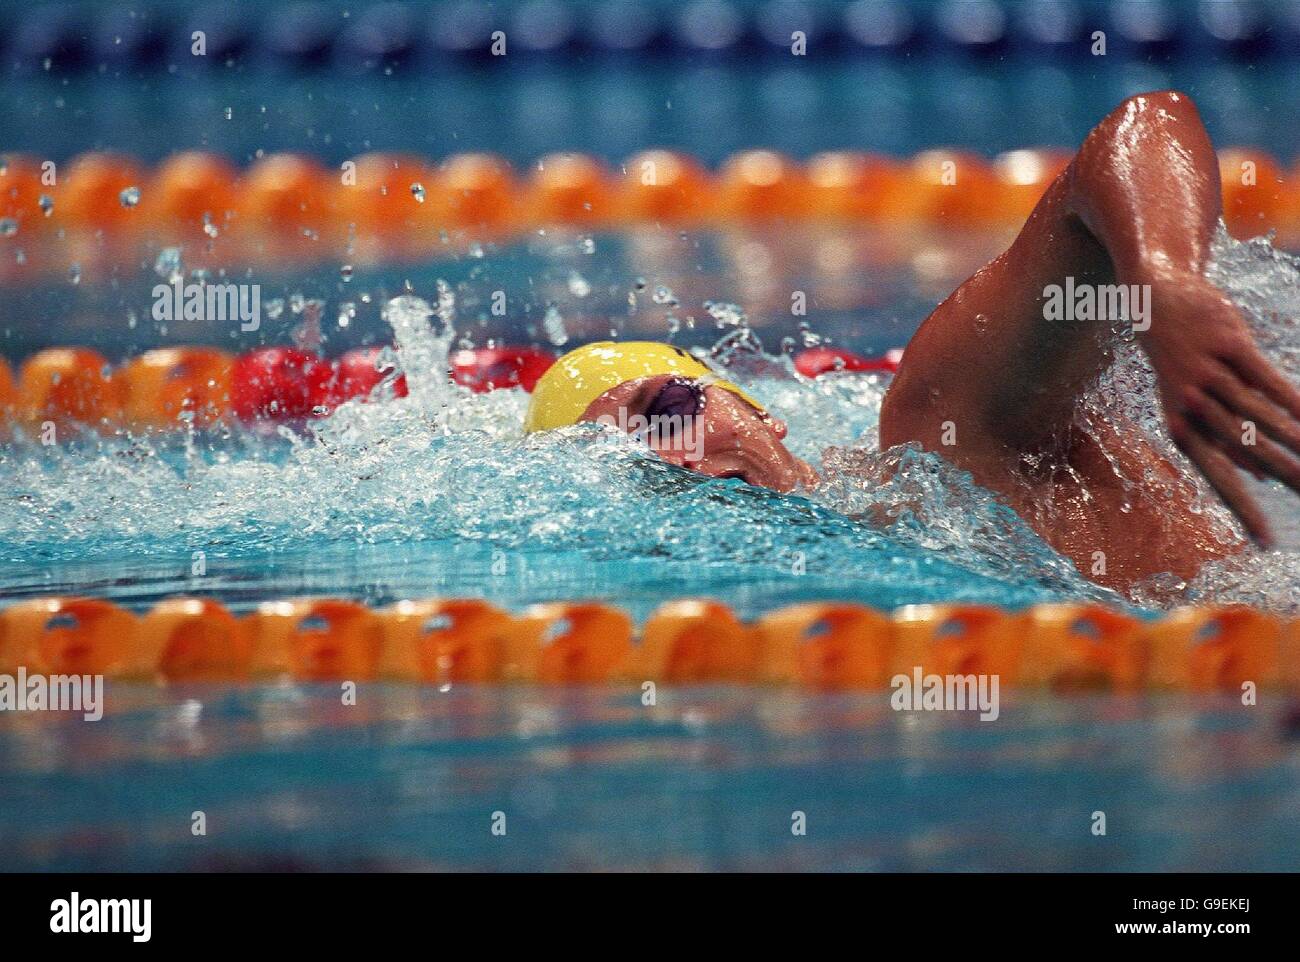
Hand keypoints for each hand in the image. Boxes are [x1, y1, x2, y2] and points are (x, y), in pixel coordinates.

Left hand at [1139, 272, 1299, 546]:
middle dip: (1285, 478)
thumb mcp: (1188, 403)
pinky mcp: (1228, 347)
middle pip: (1246, 452)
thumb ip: (1222, 440)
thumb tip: (1255, 477)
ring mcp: (1208, 376)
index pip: (1217, 479)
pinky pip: (1267, 380)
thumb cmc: (1177, 360)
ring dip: (1296, 442)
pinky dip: (1293, 402)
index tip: (1267, 542)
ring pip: (1260, 416)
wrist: (1155, 298)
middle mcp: (1191, 407)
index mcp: (1181, 429)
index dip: (1243, 511)